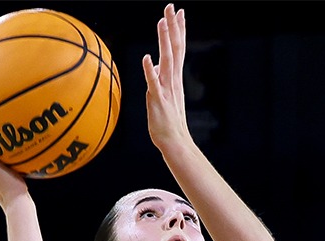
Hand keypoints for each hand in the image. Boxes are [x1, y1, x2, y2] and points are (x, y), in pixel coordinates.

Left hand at [141, 5, 192, 150]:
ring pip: (166, 60)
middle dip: (173, 27)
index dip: (178, 30)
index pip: (177, 48)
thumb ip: (158, 78)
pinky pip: (154, 83)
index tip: (178, 12)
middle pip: (175, 48)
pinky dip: (150, 70)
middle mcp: (172, 80)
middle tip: (171, 7)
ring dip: (164, 41)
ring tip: (161, 22)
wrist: (174, 143)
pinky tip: (147, 58)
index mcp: (173, 78)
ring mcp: (166, 89)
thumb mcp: (161, 95)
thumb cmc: (166, 121)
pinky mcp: (158, 101)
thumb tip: (152, 64)